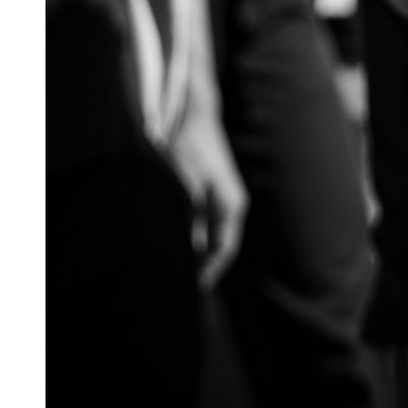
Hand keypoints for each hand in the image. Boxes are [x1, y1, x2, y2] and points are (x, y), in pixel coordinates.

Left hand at [164, 101, 249, 287]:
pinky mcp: (212, 194)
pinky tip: (177, 245)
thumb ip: (189, 220)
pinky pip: (206, 225)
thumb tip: (189, 251)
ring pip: (212, 237)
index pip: (225, 250)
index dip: (211, 272)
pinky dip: (194, 238)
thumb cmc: (190, 148)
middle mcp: (232, 206)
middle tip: (179, 287)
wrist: (195, 117)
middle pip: (219, 246)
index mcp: (231, 206)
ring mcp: (223, 200)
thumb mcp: (185, 185)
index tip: (193, 291)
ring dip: (197, 253)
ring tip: (175, 271)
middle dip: (202, 267)